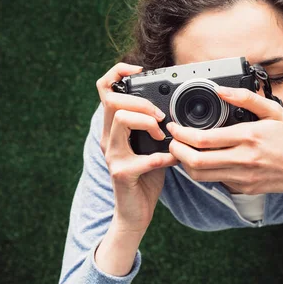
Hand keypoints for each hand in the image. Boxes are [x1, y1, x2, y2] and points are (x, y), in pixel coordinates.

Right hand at [96, 62, 178, 231]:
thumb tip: (179, 110)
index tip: (138, 70)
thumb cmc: (146, 177)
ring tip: (163, 135)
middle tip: (162, 117)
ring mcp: (113, 156)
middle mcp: (108, 139)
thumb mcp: (152, 145)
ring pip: (121, 120)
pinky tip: (172, 160)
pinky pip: (141, 158)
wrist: (135, 213)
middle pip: (113, 101)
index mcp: (114, 128)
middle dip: (142, 102)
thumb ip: (157, 127)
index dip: (117, 73)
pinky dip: (162, 157)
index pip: (104, 90)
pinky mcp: (122, 174)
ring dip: (147, 122)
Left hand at [166, 85, 282, 194]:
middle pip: (195, 161)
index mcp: (248, 137)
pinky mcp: (243, 188)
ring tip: (183, 151)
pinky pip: (215, 181)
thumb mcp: (274, 111)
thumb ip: (246, 98)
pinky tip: (205, 160)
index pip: (202, 140)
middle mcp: (243, 159)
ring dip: (186, 164)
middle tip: (172, 141)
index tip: (174, 126)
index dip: (181, 134)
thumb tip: (222, 89)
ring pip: (200, 175)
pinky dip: (204, 171)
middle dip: (176, 151)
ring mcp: (242, 177)